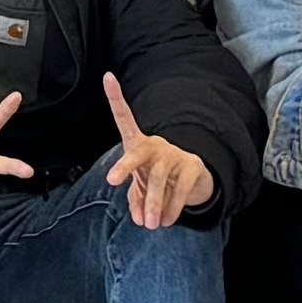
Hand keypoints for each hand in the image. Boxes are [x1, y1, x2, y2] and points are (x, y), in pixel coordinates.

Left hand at [97, 70, 214, 229]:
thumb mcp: (141, 186)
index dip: (116, 97)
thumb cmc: (155, 178)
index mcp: (137, 143)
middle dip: (125, 165)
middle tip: (113, 180)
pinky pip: (180, 188)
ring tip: (150, 226)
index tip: (107, 76)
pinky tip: (167, 221)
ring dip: (153, 203)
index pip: (124, 117)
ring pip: (159, 177)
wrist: (191, 180)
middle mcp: (155, 144)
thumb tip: (141, 219)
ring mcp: (175, 153)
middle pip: (138, 152)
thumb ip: (136, 200)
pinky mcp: (193, 166)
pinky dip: (172, 207)